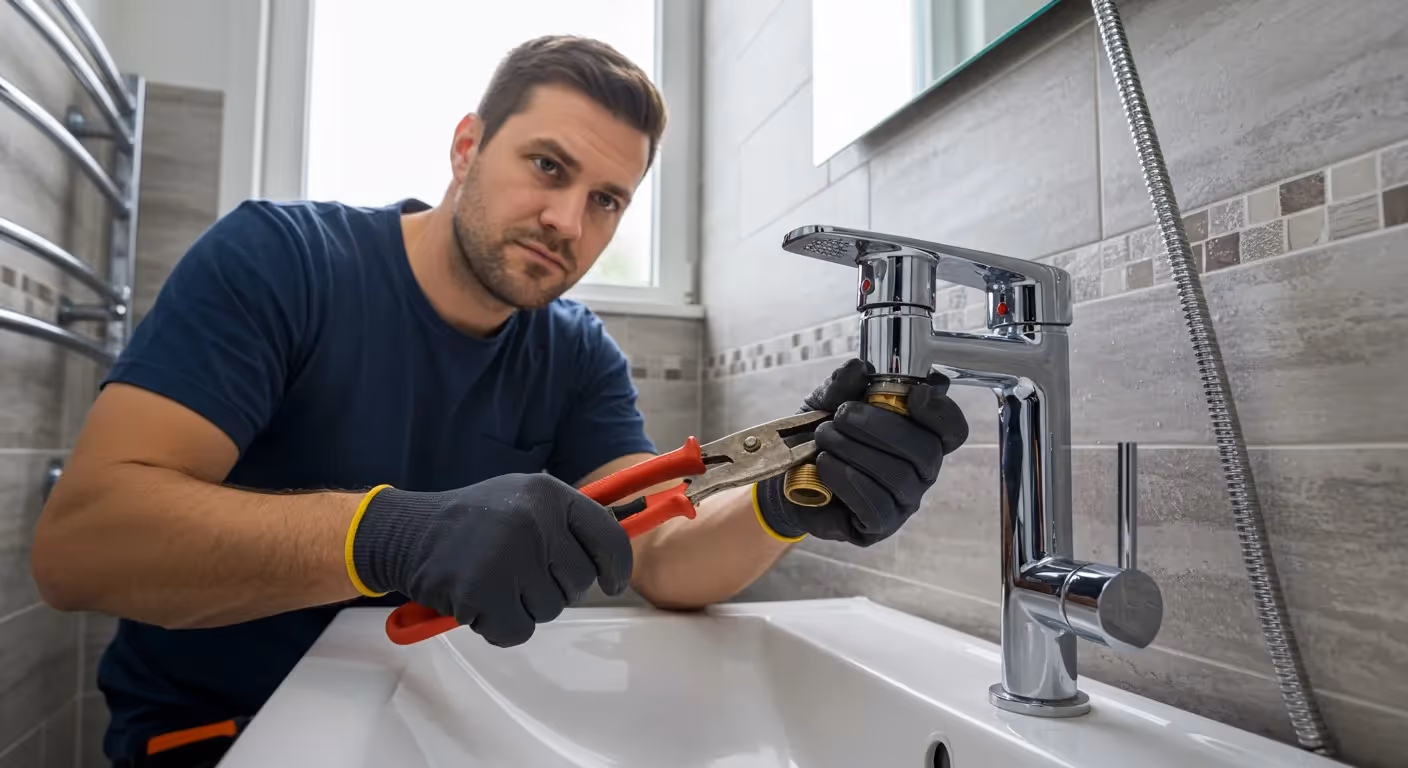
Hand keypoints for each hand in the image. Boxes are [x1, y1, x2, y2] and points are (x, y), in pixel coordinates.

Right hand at [350, 474, 631, 646]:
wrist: (407, 532)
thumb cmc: (471, 521)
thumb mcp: (522, 499)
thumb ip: (564, 522)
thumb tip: (613, 556)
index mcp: (549, 495)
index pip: (608, 538)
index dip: (616, 567)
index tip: (611, 582)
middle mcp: (534, 521)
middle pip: (579, 582)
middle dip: (554, 587)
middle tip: (519, 574)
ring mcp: (509, 556)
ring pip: (550, 609)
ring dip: (523, 606)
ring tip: (493, 581)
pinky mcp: (483, 591)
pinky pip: (518, 630)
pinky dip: (500, 626)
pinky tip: (479, 602)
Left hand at [755, 359, 968, 545]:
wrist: (785, 475)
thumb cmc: (820, 437)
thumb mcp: (826, 402)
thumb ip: (843, 385)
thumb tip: (860, 367)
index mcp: (919, 436)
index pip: (951, 430)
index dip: (941, 412)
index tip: (915, 394)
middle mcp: (919, 471)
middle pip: (926, 451)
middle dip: (882, 427)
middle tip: (842, 414)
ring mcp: (902, 501)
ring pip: (898, 477)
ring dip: (857, 451)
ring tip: (824, 436)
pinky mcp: (879, 525)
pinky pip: (877, 507)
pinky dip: (849, 481)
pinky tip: (825, 465)